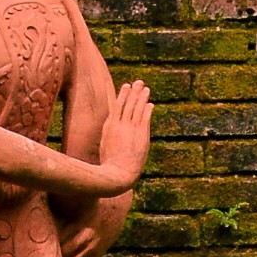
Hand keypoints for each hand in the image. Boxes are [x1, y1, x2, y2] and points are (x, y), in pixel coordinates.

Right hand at [91, 82, 152, 196]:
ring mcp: (130, 128)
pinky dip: (147, 109)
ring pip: (136, 108)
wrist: (117, 174)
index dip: (122, 96)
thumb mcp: (106, 148)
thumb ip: (110, 138)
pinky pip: (144, 118)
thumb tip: (111, 135)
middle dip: (133, 92)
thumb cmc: (109, 166)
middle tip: (138, 82)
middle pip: (127, 103)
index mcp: (108, 127)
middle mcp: (119, 125)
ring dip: (141, 97)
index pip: (116, 107)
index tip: (126, 87)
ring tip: (145, 88)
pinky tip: (150, 104)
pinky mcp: (140, 134)